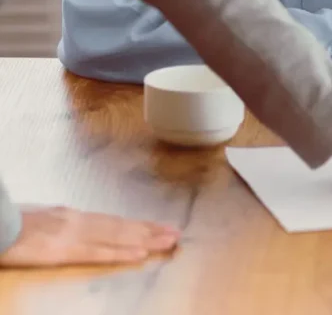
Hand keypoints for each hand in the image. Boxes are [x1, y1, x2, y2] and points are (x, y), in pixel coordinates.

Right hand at [0, 206, 180, 267]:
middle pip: (122, 227)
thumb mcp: (44, 218)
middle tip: (176, 234)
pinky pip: (97, 252)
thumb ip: (62, 222)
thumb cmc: (14, 223)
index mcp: (74, 216)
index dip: (138, 225)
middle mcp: (79, 221)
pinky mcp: (64, 249)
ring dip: (145, 239)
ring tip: (168, 241)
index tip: (159, 227)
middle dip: (150, 230)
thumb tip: (75, 223)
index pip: (113, 222)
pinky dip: (120, 253)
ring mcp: (73, 234)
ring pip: (117, 236)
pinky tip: (138, 254)